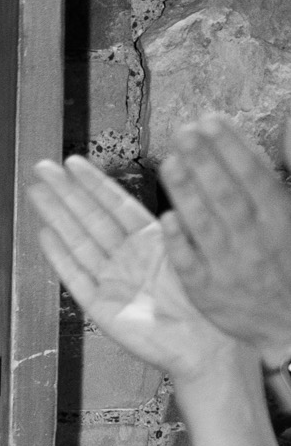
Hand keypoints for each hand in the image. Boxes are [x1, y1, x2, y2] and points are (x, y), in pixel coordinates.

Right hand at [29, 156, 240, 387]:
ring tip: (36, 191)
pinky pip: (76, 277)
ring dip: (57, 216)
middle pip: (90, 218)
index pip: (116, 205)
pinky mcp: (101, 307)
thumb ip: (174, 229)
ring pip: (78, 241)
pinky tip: (44, 234)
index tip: (73, 162)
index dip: (94, 184)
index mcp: (150, 242)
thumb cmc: (206, 303)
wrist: (206, 346)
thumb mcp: (192, 254)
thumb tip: (169, 196)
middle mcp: (127, 258)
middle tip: (42, 167)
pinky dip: (60, 257)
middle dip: (66, 192)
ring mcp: (111, 281)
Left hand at [156, 113, 290, 358]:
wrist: (289, 324)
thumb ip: (285, 175)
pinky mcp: (207, 292)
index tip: (211, 121)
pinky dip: (180, 241)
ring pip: (207, 225)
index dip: (232, 146)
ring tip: (169, 162)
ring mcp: (230, 267)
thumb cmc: (288, 261)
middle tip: (183, 131)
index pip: (254, 176)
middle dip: (205, 161)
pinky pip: (191, 264)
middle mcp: (256, 241)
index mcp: (281, 220)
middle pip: (227, 195)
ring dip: (187, 192)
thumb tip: (286, 128)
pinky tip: (166, 218)